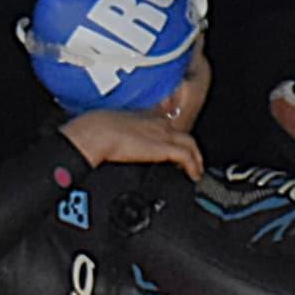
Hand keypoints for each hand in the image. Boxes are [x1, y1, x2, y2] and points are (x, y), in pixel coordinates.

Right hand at [63, 109, 203, 180]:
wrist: (96, 132)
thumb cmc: (97, 130)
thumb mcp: (115, 129)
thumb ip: (125, 136)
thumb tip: (120, 147)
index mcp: (147, 119)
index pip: (169, 127)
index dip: (176, 139)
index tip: (177, 149)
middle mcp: (158, 125)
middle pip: (185, 136)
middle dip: (192, 150)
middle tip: (194, 162)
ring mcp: (163, 135)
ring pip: (191, 145)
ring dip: (197, 159)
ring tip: (197, 171)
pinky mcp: (163, 147)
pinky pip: (187, 157)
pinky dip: (194, 167)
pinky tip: (193, 176)